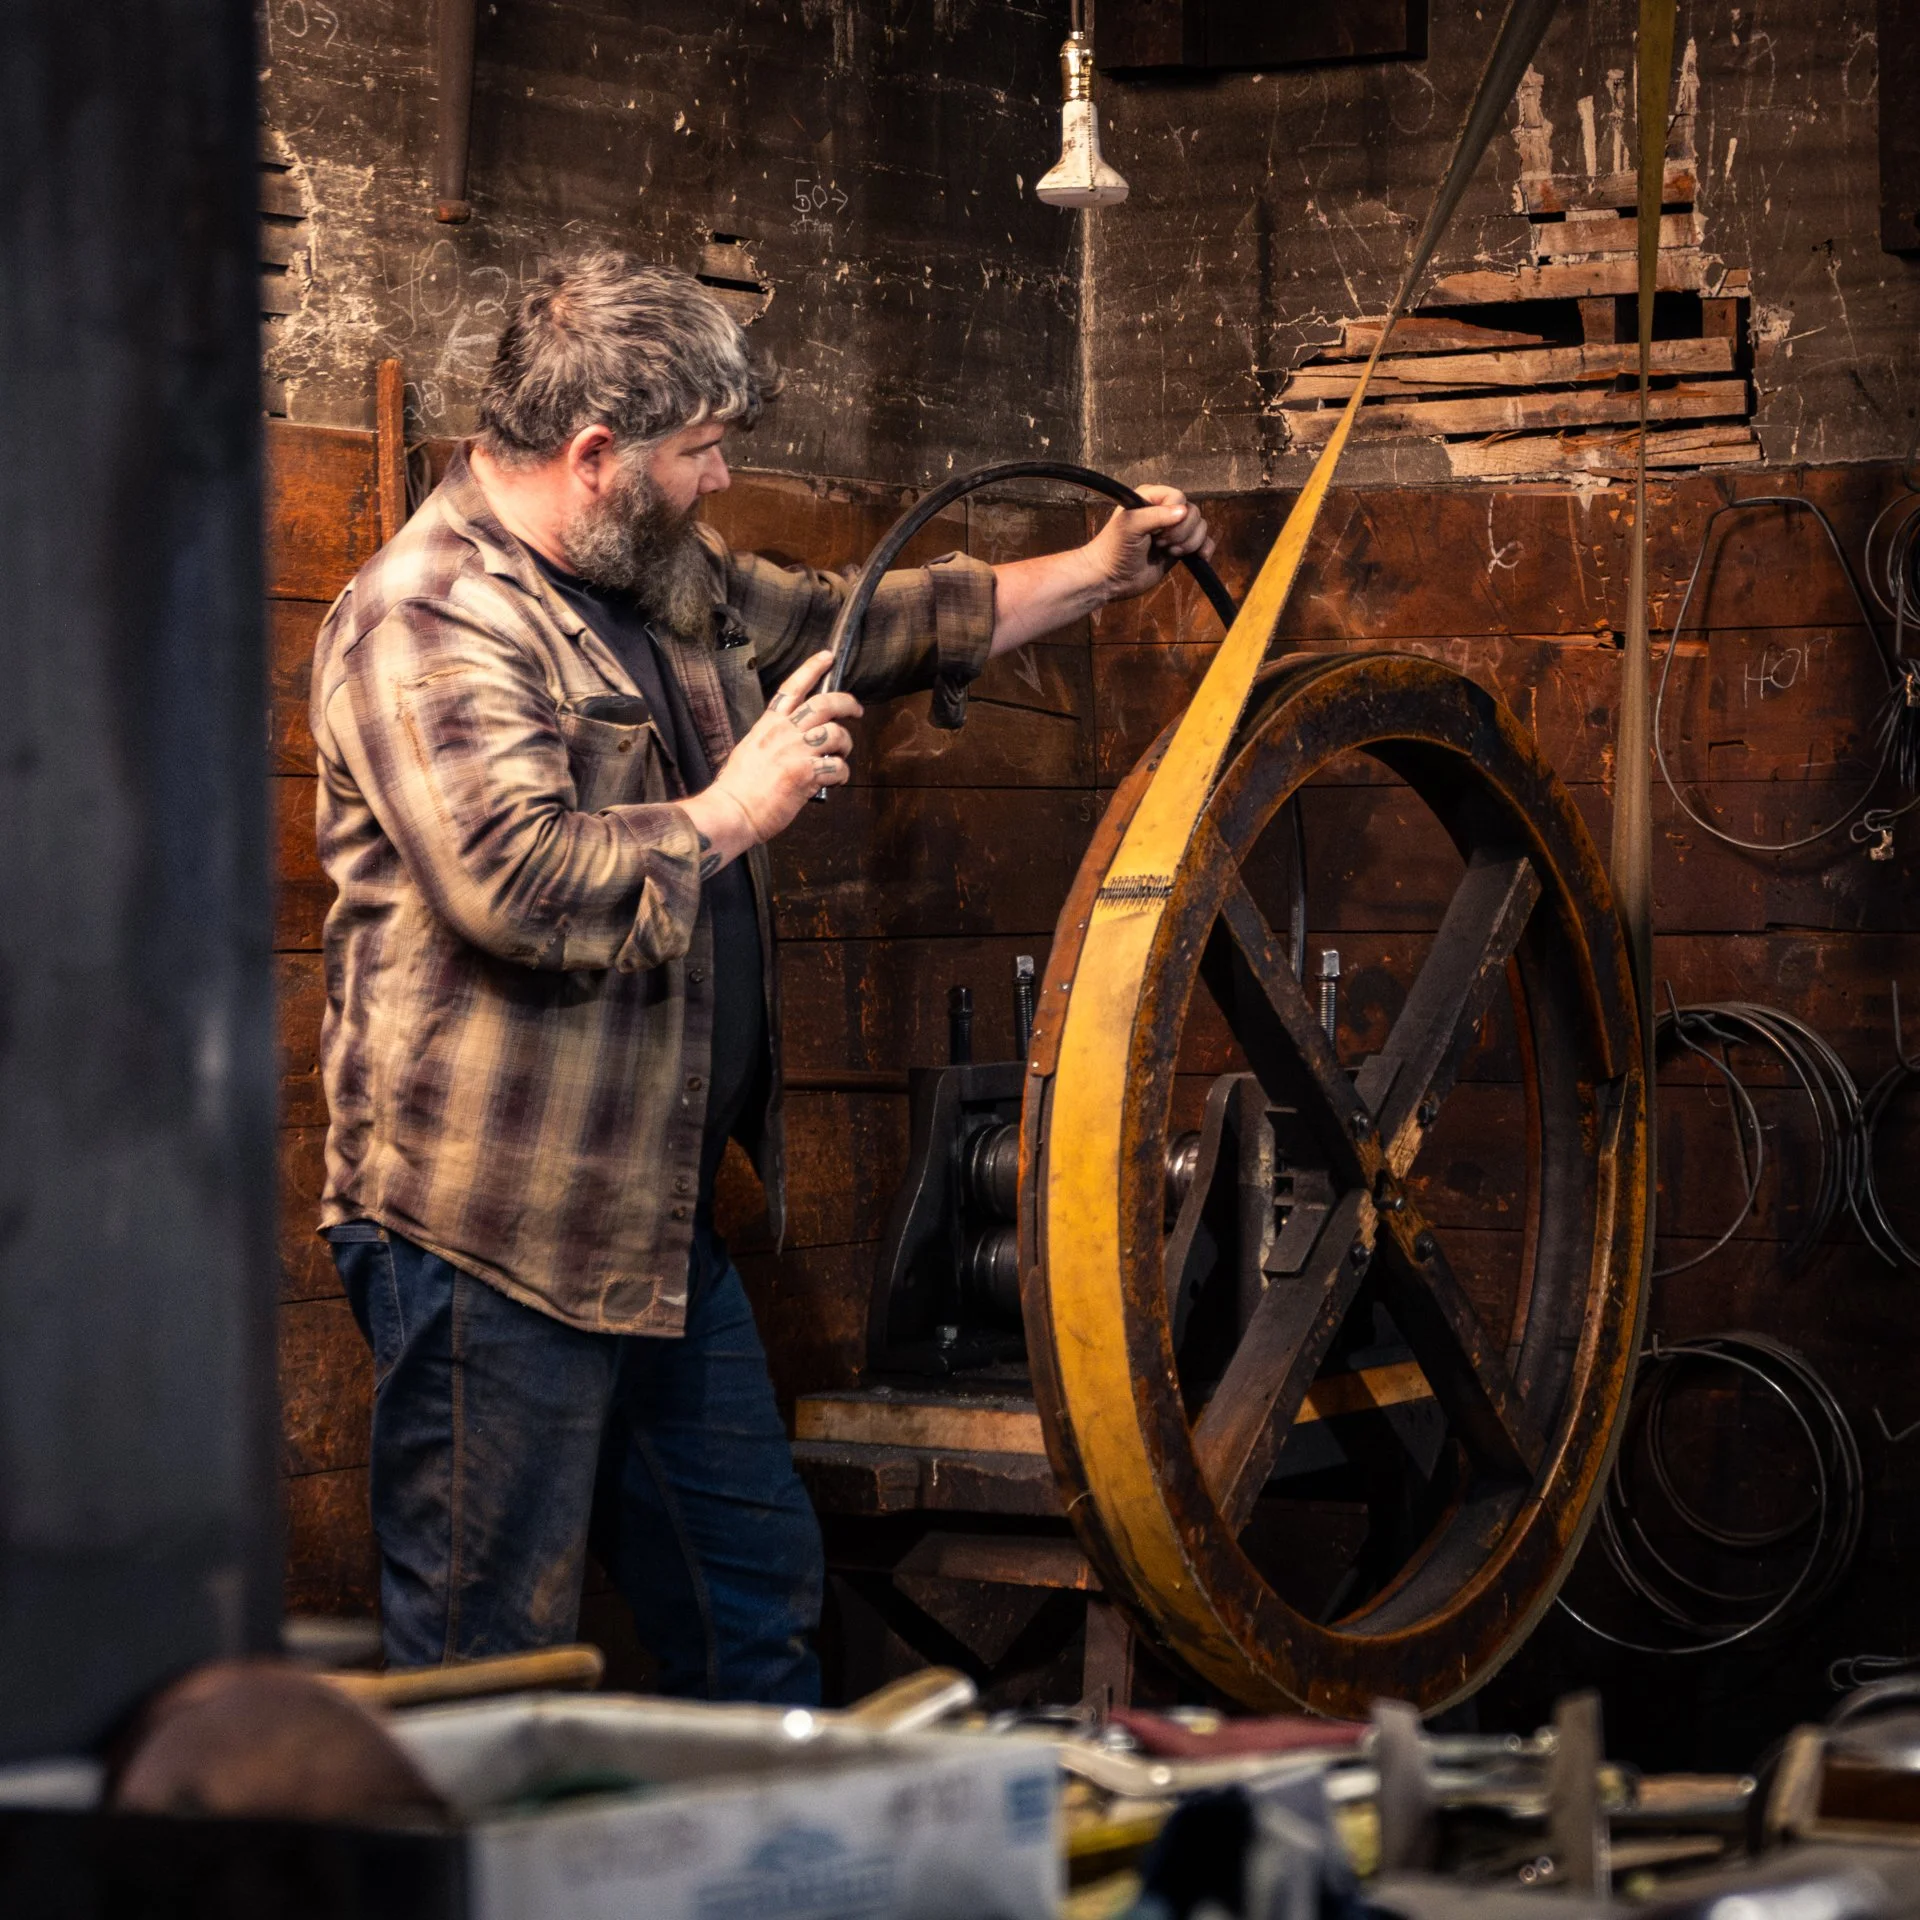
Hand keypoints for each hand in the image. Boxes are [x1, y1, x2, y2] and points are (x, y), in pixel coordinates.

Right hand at [681, 651, 862, 859]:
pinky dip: (842, 774)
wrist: (731, 811)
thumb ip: (773, 741)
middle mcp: (783, 733)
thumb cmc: (737, 788)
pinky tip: (835, 781)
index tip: (826, 657)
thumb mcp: (749, 751)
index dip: (812, 668)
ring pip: (837, 734)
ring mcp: (796, 751)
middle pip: (825, 704)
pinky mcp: (806, 774)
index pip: (793, 688)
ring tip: (841, 756)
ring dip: (845, 745)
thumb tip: (792, 743)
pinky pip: (838, 767)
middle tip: (857, 710)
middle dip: (847, 703)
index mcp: (768, 725)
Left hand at [1082, 485, 1214, 602]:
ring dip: (1189, 543)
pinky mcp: (1179, 548)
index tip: (1156, 532)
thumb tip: (1184, 512)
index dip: (1173, 516)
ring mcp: (1173, 530)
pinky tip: (1199, 557)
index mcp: (1151, 498)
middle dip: (1181, 532)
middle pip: (1193, 513)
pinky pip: (1203, 542)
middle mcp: (1164, 511)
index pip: (1179, 497)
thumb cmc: (1114, 549)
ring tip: (1168, 552)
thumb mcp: (1130, 526)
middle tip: (1160, 544)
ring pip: (1200, 527)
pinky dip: (1204, 549)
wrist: (1110, 579)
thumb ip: (1155, 516)